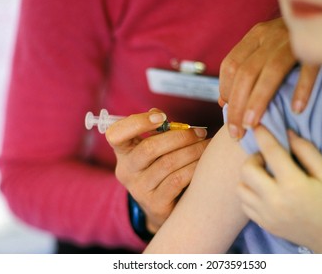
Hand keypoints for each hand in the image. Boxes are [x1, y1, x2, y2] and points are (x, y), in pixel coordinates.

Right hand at [105, 109, 208, 232]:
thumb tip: (158, 114)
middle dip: (180, 137)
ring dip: (192, 151)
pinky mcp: (155, 204)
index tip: (162, 117)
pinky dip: (193, 168)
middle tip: (200, 132)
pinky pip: (177, 180)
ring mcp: (139, 189)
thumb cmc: (160, 168)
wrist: (162, 207)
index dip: (137, 123)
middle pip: (150, 148)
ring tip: (206, 145)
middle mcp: (126, 171)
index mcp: (123, 152)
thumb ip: (155, 131)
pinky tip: (203, 163)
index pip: (115, 134)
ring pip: (168, 163)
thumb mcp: (152, 149)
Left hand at [219, 17, 319, 138]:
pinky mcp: (318, 47)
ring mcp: (294, 40)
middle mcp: (270, 36)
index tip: (227, 115)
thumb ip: (243, 71)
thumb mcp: (263, 49)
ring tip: (252, 125)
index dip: (225, 92)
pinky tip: (296, 110)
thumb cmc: (288, 42)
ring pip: (271, 72)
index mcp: (255, 36)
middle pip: (246, 73)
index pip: (230, 65)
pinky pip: (309, 69)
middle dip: (237, 106)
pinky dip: (302, 89)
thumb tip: (224, 102)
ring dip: (258, 101)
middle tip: (236, 133)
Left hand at [237, 126, 321, 252]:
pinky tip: (262, 191)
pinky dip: (249, 193)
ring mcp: (266, 214)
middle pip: (247, 170)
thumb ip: (307, 151)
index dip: (263, 135)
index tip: (258, 125)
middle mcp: (274, 200)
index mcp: (293, 185)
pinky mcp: (263, 223)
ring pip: (240, 187)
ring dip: (248, 177)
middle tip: (266, 159)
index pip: (271, 152)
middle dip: (254, 158)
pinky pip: (244, 203)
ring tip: (263, 176)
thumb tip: (286, 134)